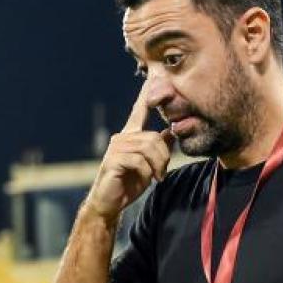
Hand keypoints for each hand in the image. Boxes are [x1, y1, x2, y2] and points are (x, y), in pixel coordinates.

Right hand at [86, 82, 173, 219]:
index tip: (151, 78)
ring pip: (149, 147)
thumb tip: (172, 132)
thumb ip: (159, 147)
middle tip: (163, 172)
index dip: (145, 96)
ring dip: (158, 165)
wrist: (110, 203)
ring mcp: (116, 148)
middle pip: (154, 137)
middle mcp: (121, 137)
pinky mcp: (113, 160)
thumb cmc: (129, 183)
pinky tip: (148, 179)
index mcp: (130, 136)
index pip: (138, 111)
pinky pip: (140, 160)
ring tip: (157, 177)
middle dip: (164, 156)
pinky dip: (148, 172)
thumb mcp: (150, 164)